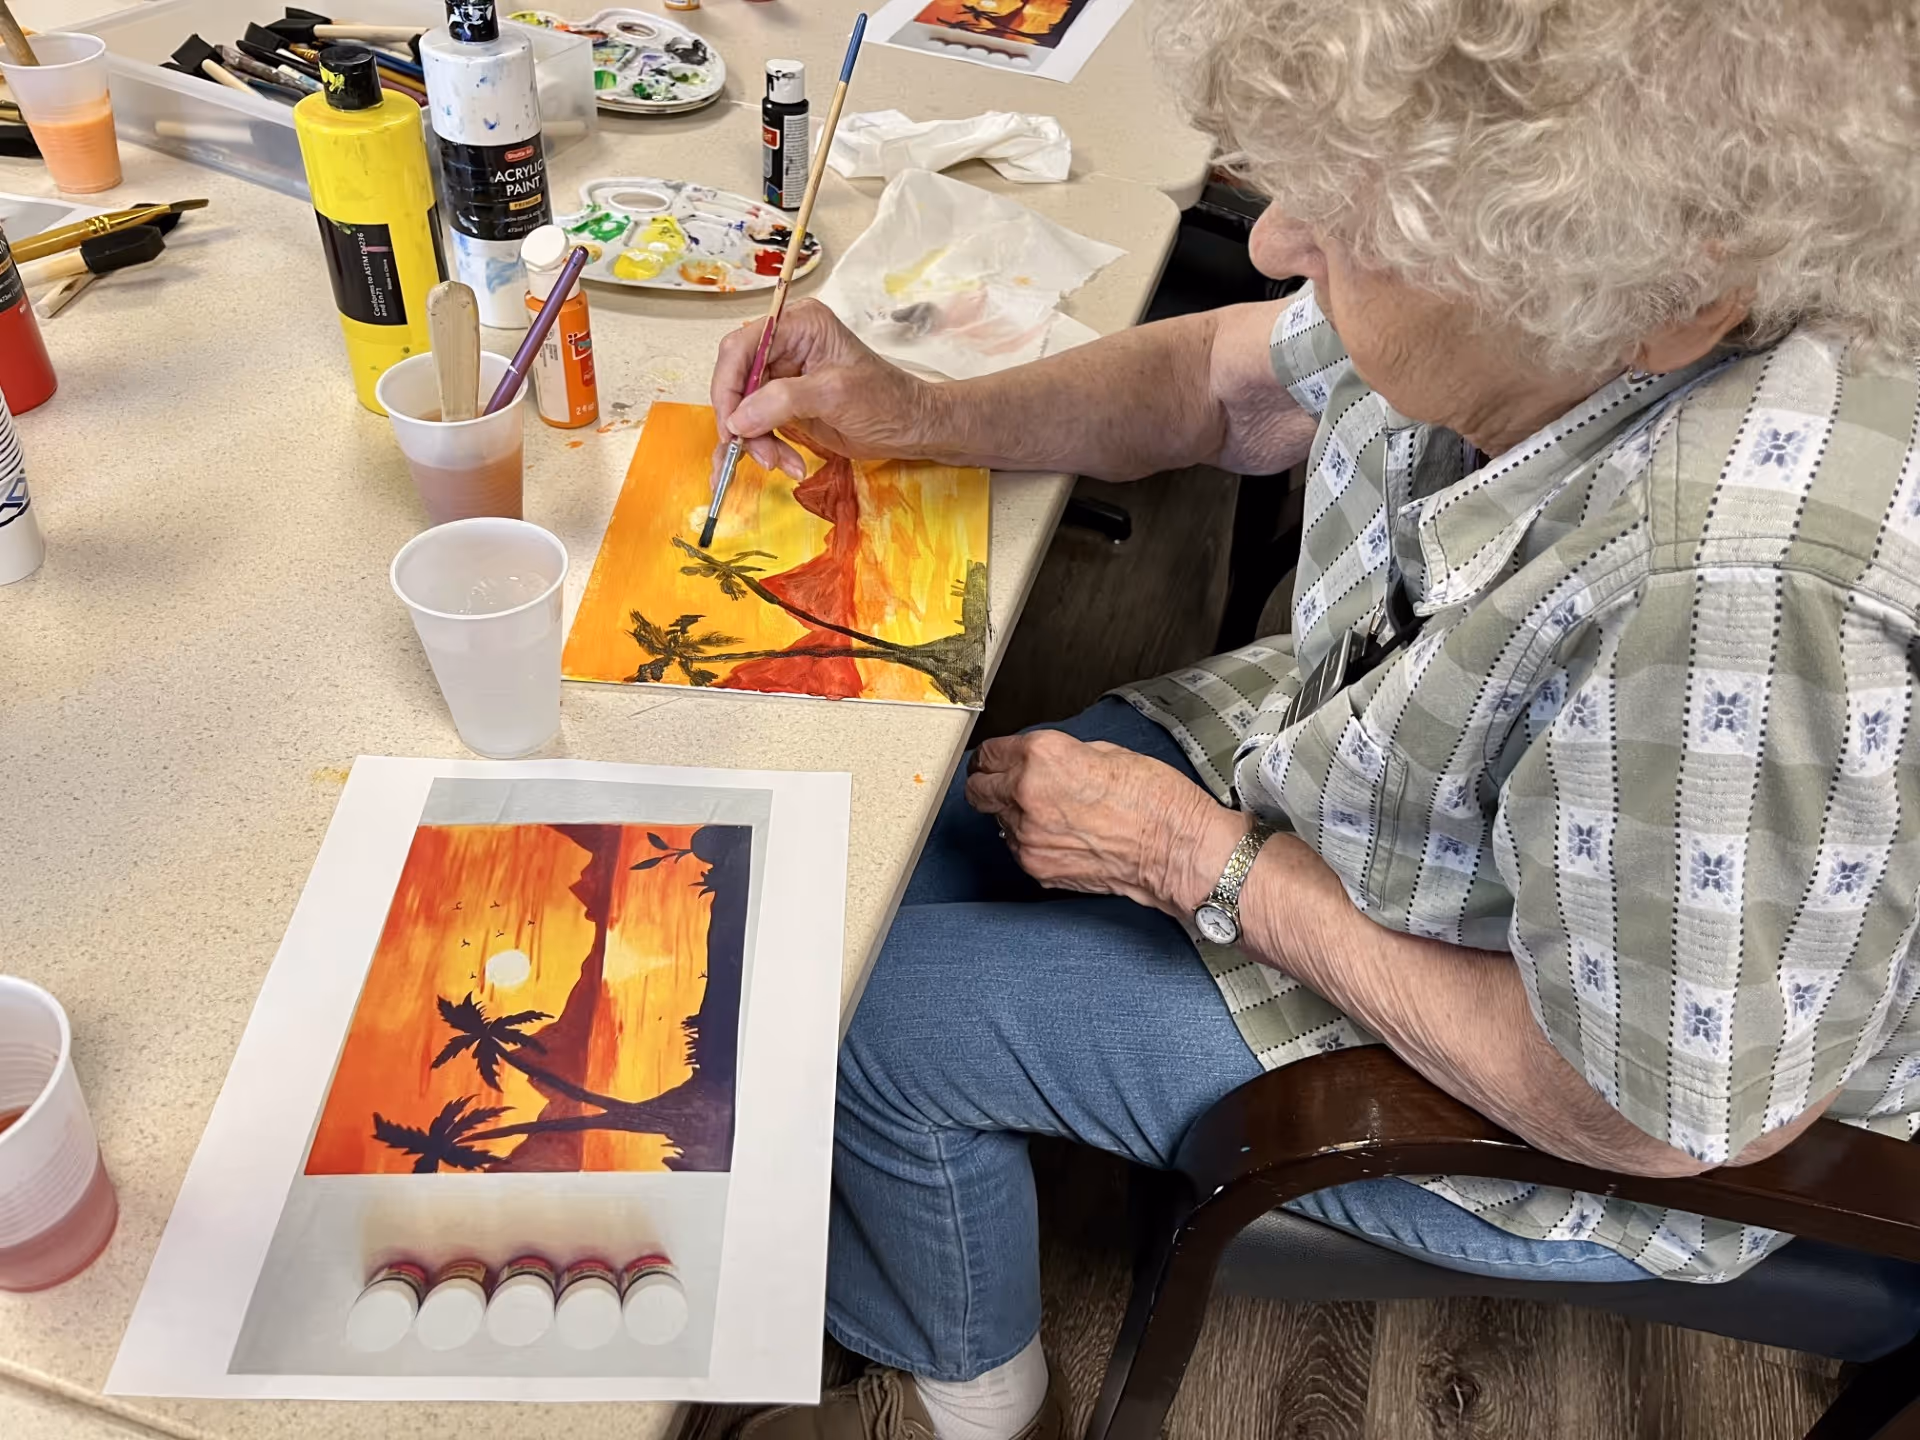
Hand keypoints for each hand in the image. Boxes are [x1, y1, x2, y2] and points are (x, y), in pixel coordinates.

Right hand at [710, 300, 942, 480]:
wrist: (912, 428)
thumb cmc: (887, 401)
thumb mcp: (835, 395)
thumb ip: (783, 401)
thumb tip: (737, 418)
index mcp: (799, 325)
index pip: (742, 346)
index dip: (728, 385)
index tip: (731, 424)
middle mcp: (786, 345)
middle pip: (737, 380)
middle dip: (742, 420)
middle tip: (758, 453)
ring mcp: (784, 376)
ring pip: (743, 408)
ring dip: (755, 441)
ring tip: (779, 463)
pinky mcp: (786, 405)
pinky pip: (758, 425)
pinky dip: (765, 448)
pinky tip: (787, 465)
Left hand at [964, 730, 1243, 914]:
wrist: (1177, 850)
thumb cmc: (1155, 800)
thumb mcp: (1104, 752)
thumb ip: (1058, 755)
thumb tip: (1037, 764)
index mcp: (1041, 757)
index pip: (988, 753)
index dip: (994, 756)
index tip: (997, 760)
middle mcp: (1026, 795)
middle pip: (978, 788)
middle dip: (990, 783)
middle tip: (1007, 783)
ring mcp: (1027, 836)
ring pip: (996, 820)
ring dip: (1013, 813)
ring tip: (1051, 812)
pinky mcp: (1037, 867)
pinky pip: (1017, 847)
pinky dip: (1030, 839)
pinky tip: (1062, 834)